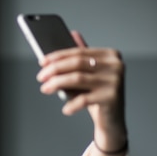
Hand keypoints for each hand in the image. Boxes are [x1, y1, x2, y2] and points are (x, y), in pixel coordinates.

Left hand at [36, 31, 126, 148]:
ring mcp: (115, 81)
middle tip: (40, 77)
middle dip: (55, 70)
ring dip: (57, 84)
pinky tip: (65, 109)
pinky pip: (84, 99)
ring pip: (77, 78)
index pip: (79, 52)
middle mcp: (115, 65)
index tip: (42, 62)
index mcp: (110, 55)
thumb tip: (72, 34)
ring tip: (45, 89)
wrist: (113, 121)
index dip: (58, 56)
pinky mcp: (111, 97)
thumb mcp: (91, 75)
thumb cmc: (99, 96)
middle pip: (77, 63)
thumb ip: (83, 56)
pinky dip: (71, 104)